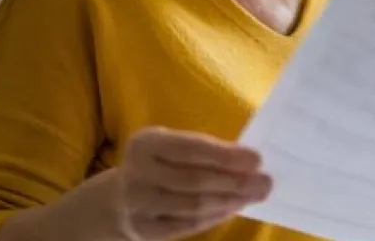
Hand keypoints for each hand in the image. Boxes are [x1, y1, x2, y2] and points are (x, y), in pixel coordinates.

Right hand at [35, 127, 271, 240]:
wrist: (109, 203)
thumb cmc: (154, 166)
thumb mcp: (166, 147)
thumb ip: (200, 150)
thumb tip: (248, 161)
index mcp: (145, 143)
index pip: (191, 149)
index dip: (225, 155)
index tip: (257, 159)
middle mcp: (137, 173)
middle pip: (195, 181)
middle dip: (235, 182)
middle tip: (265, 182)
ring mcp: (137, 205)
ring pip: (193, 206)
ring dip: (229, 201)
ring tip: (254, 195)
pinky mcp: (142, 231)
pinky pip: (186, 225)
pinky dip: (214, 218)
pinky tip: (233, 209)